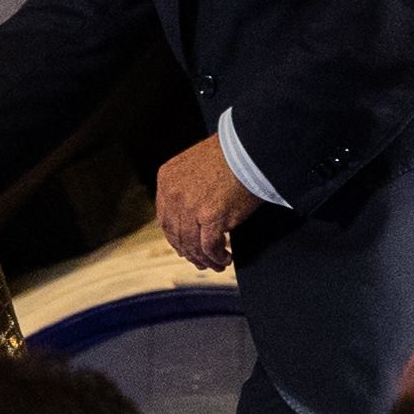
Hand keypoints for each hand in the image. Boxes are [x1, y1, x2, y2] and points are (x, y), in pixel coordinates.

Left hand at [155, 132, 255, 271]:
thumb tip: (192, 213)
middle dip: (187, 251)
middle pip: (175, 233)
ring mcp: (190, 207)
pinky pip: (209, 247)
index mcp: (167, 179)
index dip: (175, 236)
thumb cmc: (230, 154)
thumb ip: (188, 187)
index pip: (165, 217)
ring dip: (203, 259)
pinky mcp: (211, 218)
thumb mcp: (196, 165)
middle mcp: (173, 194)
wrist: (248, 149)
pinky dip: (217, 257)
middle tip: (199, 261)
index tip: (183, 246)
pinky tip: (225, 259)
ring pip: (191, 244)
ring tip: (216, 264)